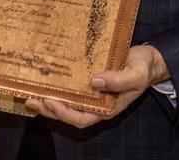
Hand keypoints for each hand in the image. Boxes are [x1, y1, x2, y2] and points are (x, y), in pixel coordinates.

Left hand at [24, 44, 169, 126]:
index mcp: (107, 107)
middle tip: (32, 99)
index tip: (50, 102)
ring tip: (31, 94)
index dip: (64, 114)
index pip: (82, 118)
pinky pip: (70, 89)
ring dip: (48, 101)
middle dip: (49, 109)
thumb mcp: (136, 74)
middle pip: (69, 113)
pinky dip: (57, 88)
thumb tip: (95, 81)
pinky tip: (45, 81)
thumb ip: (119, 80)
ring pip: (67, 103)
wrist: (148, 60)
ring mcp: (92, 94)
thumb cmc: (143, 68)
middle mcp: (96, 104)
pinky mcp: (88, 81)